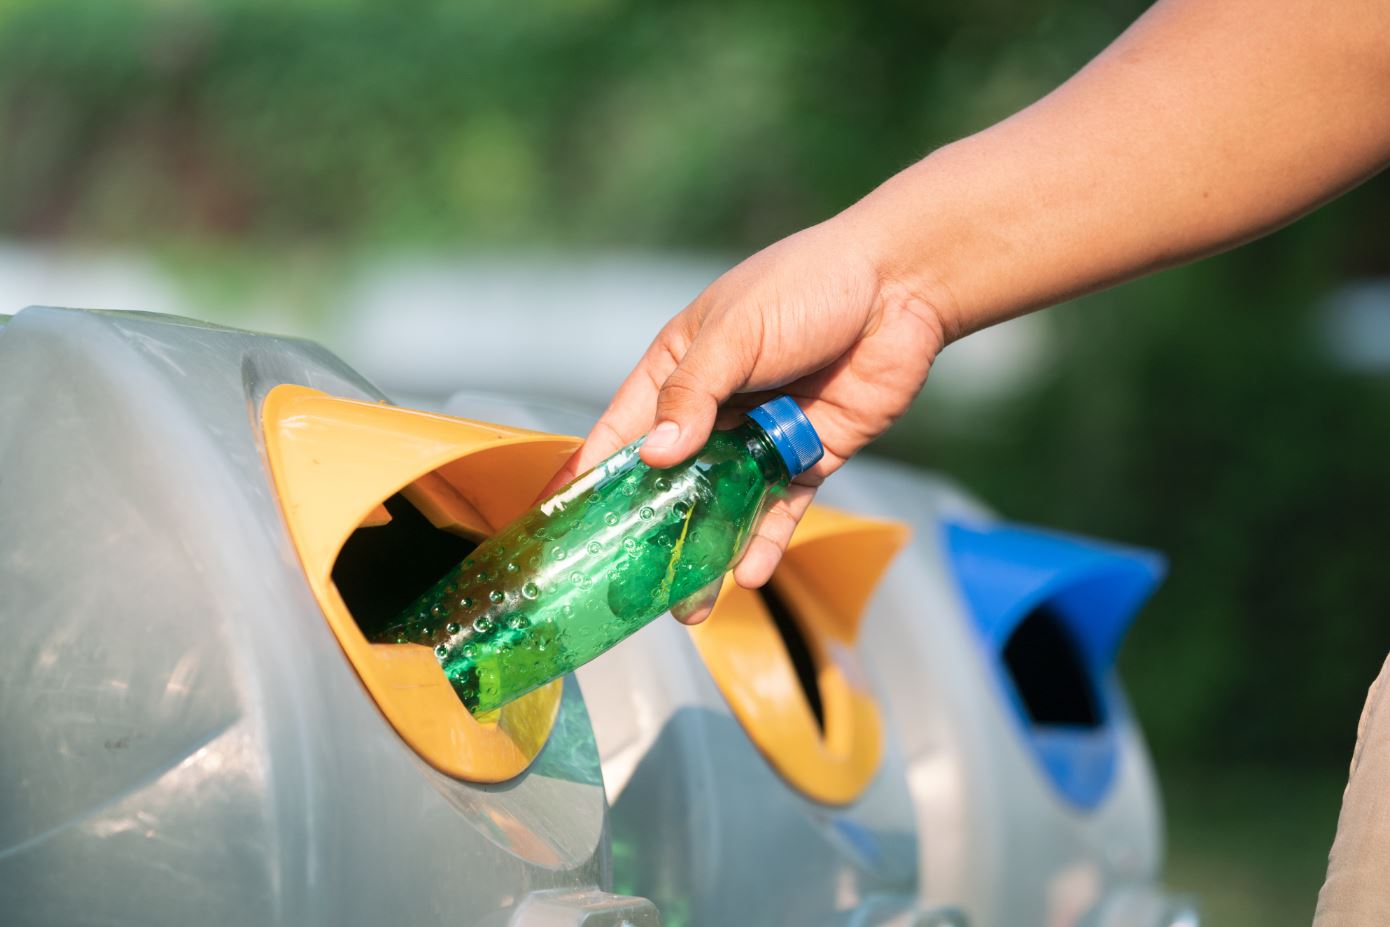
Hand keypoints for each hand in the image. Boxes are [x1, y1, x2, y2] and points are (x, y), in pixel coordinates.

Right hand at [540, 214, 949, 618]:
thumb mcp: (736, 332)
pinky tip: (748, 573)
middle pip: (671, 480)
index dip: (592, 472)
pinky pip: (779, 510)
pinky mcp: (807, 459)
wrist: (901, 288)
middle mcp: (715, 409)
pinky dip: (764, 542)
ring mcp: (760, 438)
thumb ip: (694, 394)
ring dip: (706, 552)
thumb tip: (653, 455)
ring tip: (688, 604)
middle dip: (651, 530)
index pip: (624, 429)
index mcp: (680, 368)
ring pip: (723, 506)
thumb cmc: (808, 286)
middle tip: (628, 583)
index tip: (562, 518)